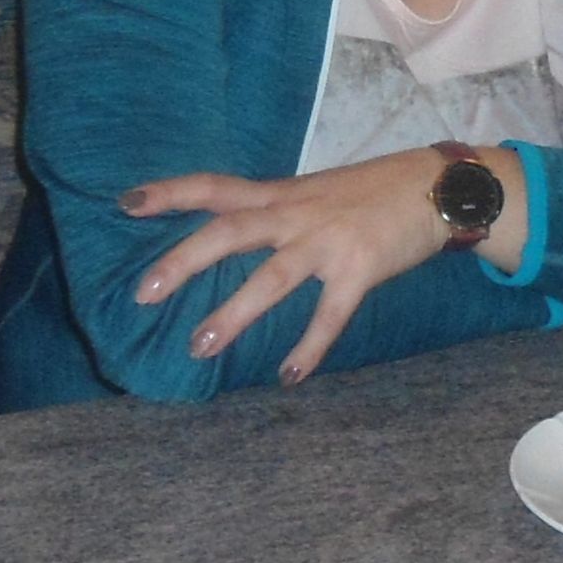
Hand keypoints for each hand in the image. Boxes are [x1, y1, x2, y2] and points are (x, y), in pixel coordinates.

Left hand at [120, 153, 457, 385]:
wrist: (438, 188)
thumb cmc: (371, 193)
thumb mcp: (314, 192)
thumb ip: (275, 210)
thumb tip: (230, 231)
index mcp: (280, 195)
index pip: (214, 187)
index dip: (170, 193)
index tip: (125, 203)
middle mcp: (296, 213)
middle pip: (228, 232)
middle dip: (183, 262)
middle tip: (143, 294)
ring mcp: (328, 241)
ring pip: (272, 277)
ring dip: (234, 312)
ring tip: (200, 345)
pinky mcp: (360, 269)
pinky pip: (330, 313)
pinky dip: (310, 346)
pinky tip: (290, 375)